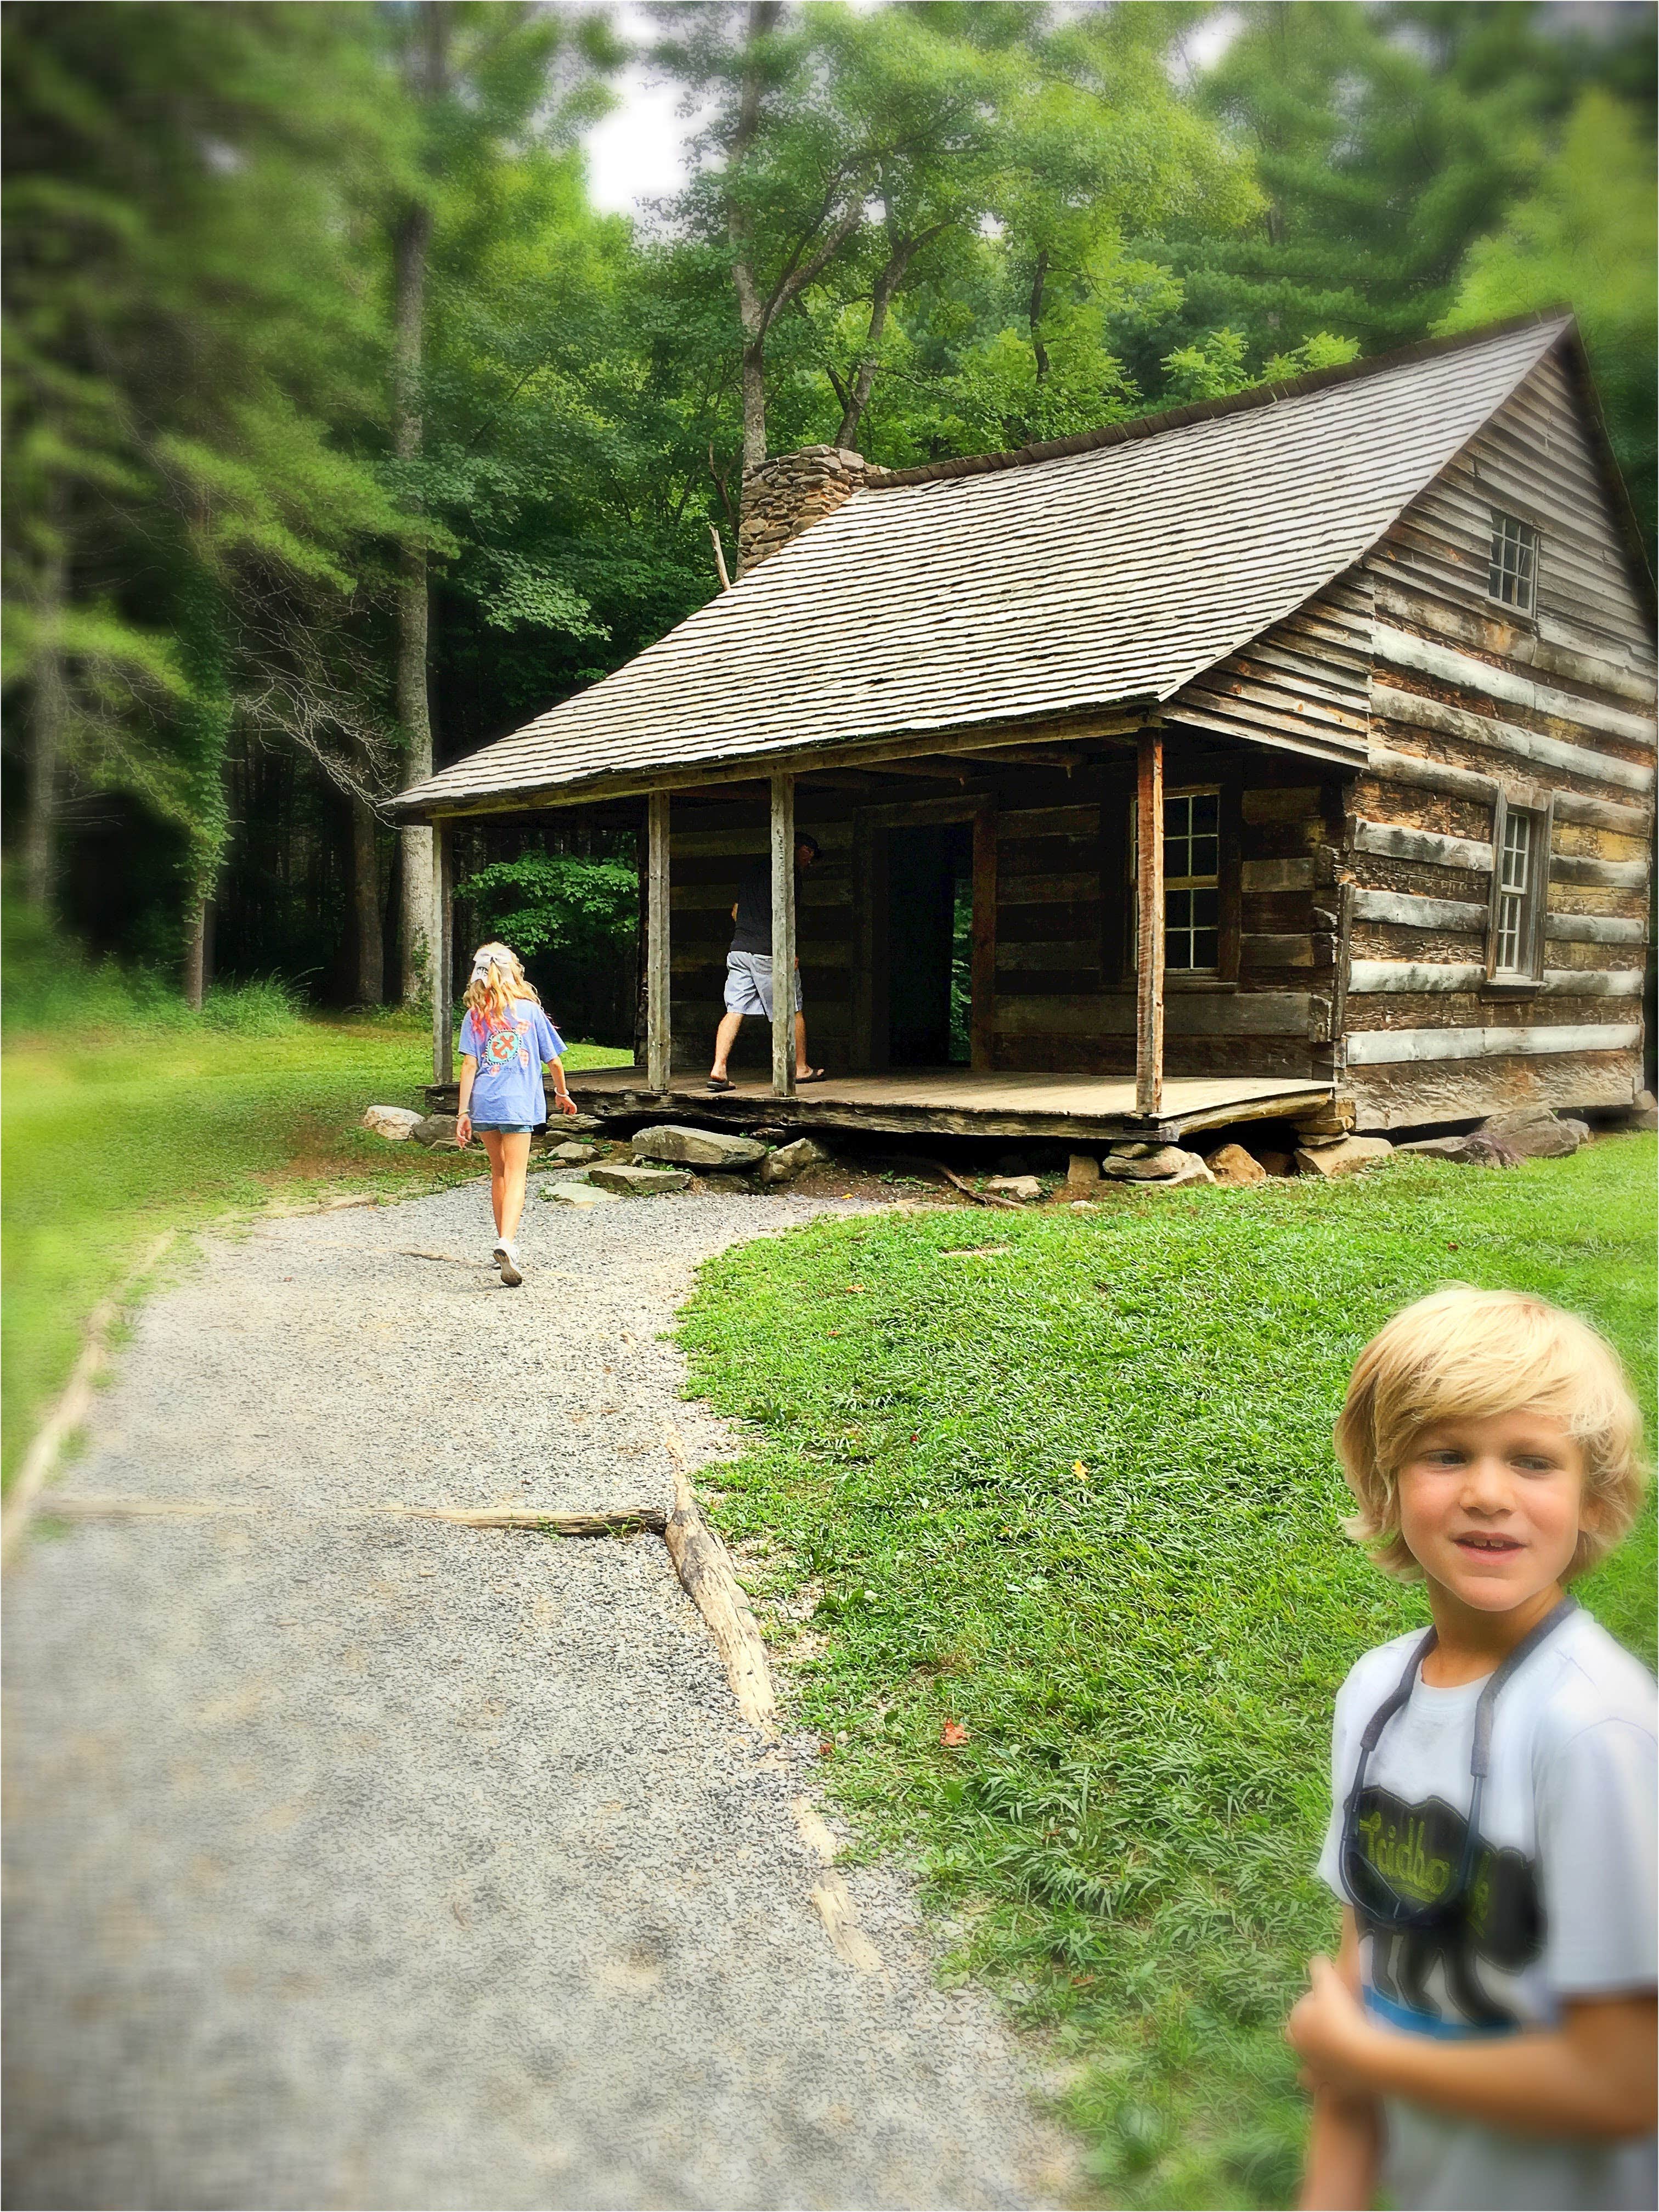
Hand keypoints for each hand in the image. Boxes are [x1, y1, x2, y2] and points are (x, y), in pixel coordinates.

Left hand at [455, 1113, 471, 1145]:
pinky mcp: (458, 1128)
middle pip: (459, 1139)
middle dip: (460, 1143)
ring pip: (458, 1137)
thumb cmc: (467, 1122)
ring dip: (461, 1140)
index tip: (463, 1147)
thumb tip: (469, 1139)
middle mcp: (459, 1132)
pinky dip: (460, 1136)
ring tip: (464, 1143)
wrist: (465, 1117)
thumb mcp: (469, 1129)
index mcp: (462, 1132)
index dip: (462, 1142)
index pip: (461, 1138)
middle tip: (462, 1148)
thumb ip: (469, 1134)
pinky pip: (458, 1133)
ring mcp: (458, 1130)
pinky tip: (463, 1138)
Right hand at [554, 1092, 577, 1118]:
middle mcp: (568, 1102)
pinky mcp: (571, 1102)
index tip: (564, 1112)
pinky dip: (575, 1109)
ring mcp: (570, 1102)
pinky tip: (575, 1112)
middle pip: (570, 1107)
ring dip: (573, 1110)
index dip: (565, 1109)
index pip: (566, 1106)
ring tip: (572, 1114)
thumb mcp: (557, 1102)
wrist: (561, 1094)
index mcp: (565, 1102)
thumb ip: (558, 1105)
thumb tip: (559, 1108)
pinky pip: (574, 1106)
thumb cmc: (559, 1097)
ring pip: (573, 1107)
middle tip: (569, 1114)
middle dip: (570, 1110)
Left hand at [1287, 1956, 1377, 2097]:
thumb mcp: (1331, 1984)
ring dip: (1312, 2059)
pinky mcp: (1329, 2086)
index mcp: (1297, 2023)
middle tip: (1324, 2027)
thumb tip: (1318, 1959)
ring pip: (1306, 2065)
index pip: (1299, 2012)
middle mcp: (1301, 2047)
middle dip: (1304, 2033)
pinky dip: (1324, 2083)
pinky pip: (1322, 2086)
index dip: (1313, 2005)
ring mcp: (1314, 2069)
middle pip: (1296, 2038)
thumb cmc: (1342, 2016)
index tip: (1329, 2002)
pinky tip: (1331, 2080)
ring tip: (1326, 2054)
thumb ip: (1321, 1969)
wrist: (1359, 2056)